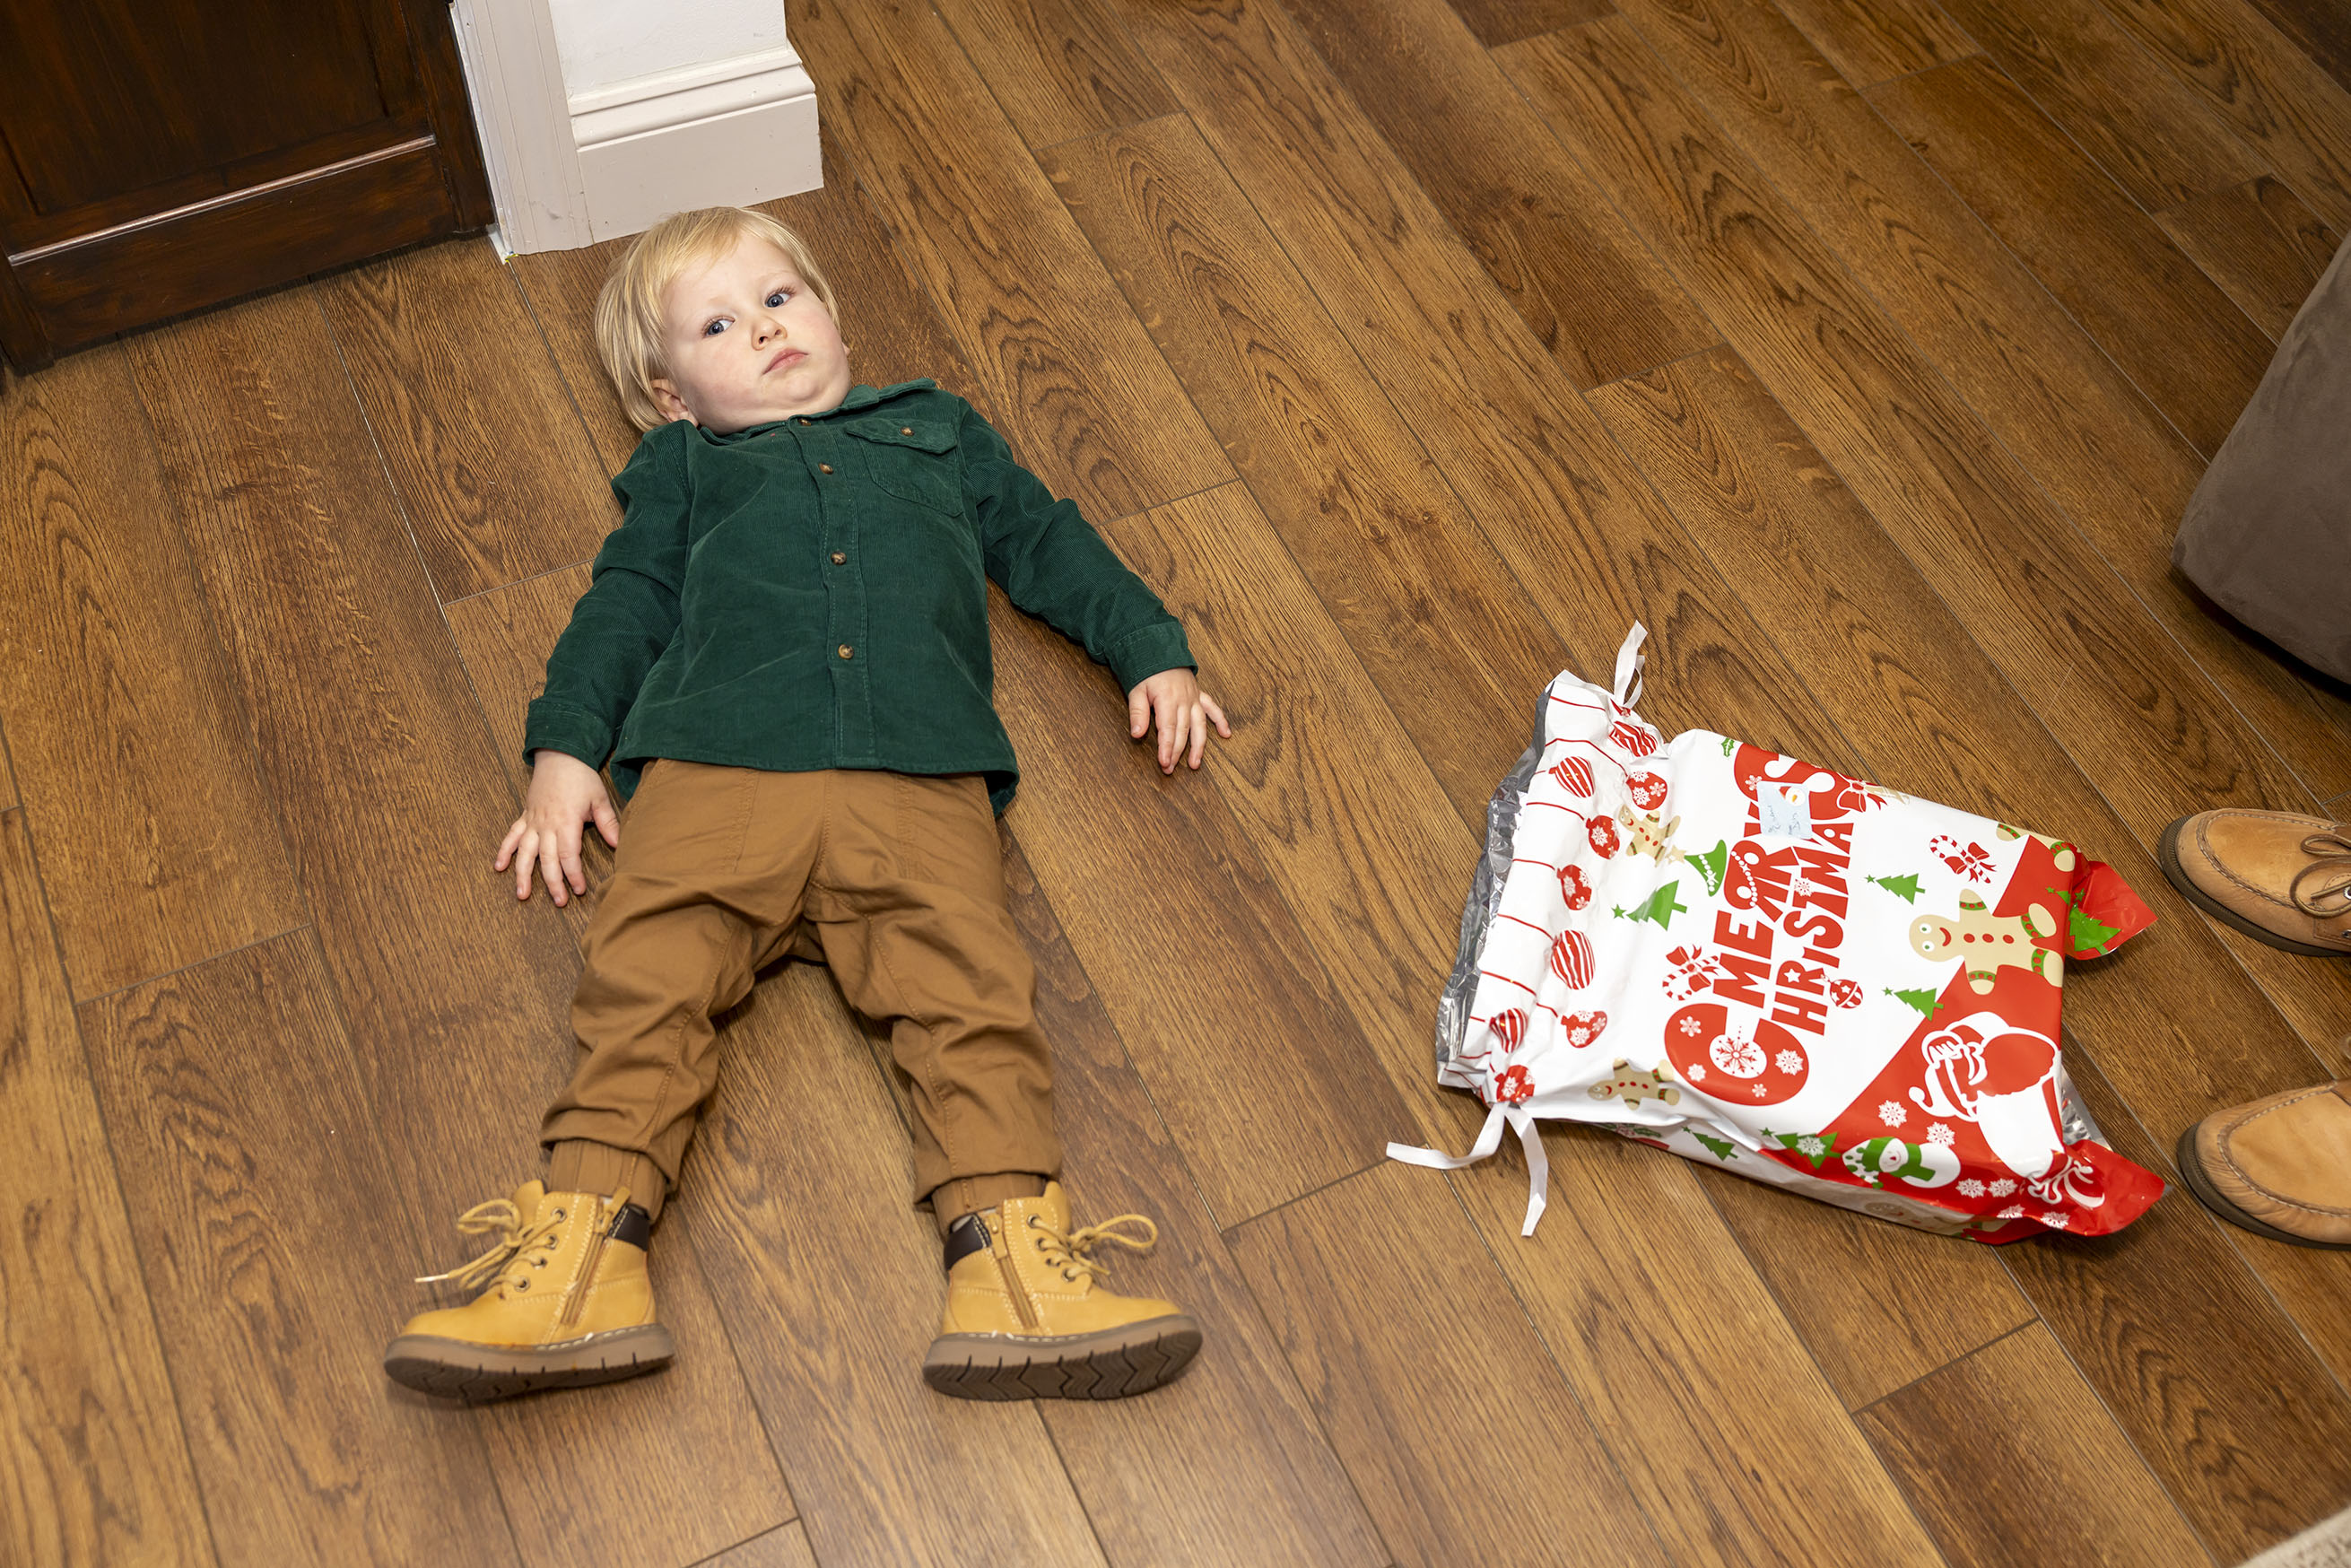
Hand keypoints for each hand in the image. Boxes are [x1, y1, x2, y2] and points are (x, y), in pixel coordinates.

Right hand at [494, 750, 620, 904]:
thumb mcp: (600, 799)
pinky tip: (499, 867)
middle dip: (553, 883)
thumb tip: (619, 845)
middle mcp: (546, 825)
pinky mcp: (525, 816)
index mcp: (566, 822)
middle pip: (548, 860)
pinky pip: (511, 835)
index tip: (580, 889)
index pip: (569, 855)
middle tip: (560, 901)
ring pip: (524, 852)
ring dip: (522, 874)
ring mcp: (533, 821)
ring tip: (521, 894)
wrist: (559, 755)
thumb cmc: (581, 777)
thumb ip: (608, 823)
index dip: (574, 875)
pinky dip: (504, 851)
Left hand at [1127, 668, 1231, 773]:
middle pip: (1182, 732)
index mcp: (1168, 699)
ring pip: (1199, 726)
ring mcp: (1194, 698)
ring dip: (1199, 746)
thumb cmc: (1146, 670)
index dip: (1166, 748)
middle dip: (1177, 752)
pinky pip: (1213, 708)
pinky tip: (1226, 734)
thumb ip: (1137, 713)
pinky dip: (1221, 721)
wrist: (1160, 649)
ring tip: (1196, 764)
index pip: (1168, 729)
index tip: (1164, 763)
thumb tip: (1137, 734)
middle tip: (1169, 769)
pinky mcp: (1199, 694)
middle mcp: (1184, 700)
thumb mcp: (1136, 690)